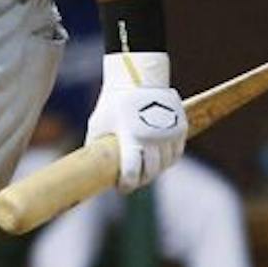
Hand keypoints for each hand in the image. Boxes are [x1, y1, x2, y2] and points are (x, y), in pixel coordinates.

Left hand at [85, 52, 186, 191]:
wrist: (137, 78)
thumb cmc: (114, 103)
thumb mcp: (98, 123)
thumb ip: (96, 145)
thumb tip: (89, 167)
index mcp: (131, 136)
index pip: (132, 172)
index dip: (127, 184)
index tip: (122, 188)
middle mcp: (152, 136)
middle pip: (151, 171)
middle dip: (141, 180)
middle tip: (134, 180)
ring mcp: (168, 132)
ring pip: (166, 164)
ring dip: (156, 170)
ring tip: (146, 170)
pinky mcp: (179, 127)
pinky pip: (176, 153)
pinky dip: (168, 160)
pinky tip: (159, 160)